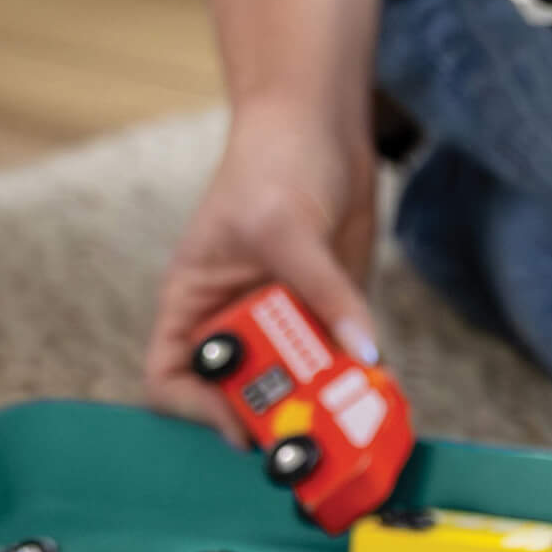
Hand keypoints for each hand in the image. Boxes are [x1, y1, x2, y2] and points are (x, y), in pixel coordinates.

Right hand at [145, 97, 379, 440]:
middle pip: (242, 395)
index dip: (197, 411)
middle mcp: (235, 323)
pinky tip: (380, 380)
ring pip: (298, 388)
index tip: (241, 423)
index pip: (171, 378)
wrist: (320, 129)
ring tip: (356, 407)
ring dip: (327, 404)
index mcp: (195, 304)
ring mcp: (284, 325)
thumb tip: (364, 353)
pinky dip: (360, 378)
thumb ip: (324, 291)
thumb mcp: (287, 227)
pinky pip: (341, 364)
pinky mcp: (328, 319)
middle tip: (315, 422)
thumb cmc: (273, 161)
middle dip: (275, 414)